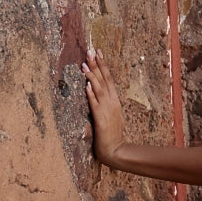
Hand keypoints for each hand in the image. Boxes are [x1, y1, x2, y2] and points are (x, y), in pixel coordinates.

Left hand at [82, 48, 125, 167]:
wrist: (116, 151)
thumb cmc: (112, 136)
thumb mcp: (111, 117)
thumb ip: (105, 104)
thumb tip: (95, 91)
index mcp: (115, 101)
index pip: (109, 80)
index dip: (103, 65)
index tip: (98, 53)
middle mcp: (112, 103)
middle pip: (104, 80)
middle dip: (98, 64)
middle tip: (91, 50)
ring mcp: (106, 110)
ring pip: (99, 88)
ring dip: (92, 75)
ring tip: (85, 63)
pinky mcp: (100, 119)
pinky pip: (95, 104)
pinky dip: (91, 94)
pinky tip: (86, 84)